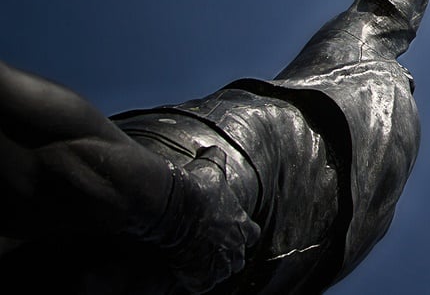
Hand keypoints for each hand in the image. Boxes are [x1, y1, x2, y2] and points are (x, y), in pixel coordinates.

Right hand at [165, 147, 260, 292]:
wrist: (176, 206)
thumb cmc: (195, 186)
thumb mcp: (210, 166)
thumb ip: (215, 158)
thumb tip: (210, 148)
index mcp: (242, 224)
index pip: (252, 234)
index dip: (242, 234)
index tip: (229, 231)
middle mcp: (235, 247)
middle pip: (238, 259)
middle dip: (227, 256)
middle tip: (210, 250)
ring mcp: (219, 264)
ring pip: (221, 274)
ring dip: (211, 270)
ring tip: (196, 262)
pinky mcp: (200, 277)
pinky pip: (201, 286)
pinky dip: (193, 281)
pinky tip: (183, 271)